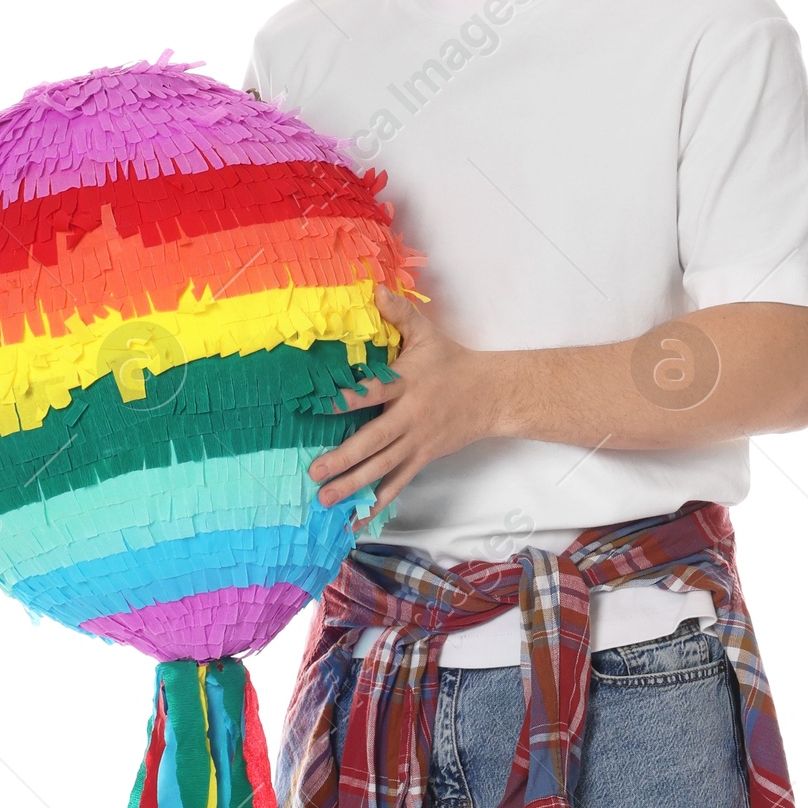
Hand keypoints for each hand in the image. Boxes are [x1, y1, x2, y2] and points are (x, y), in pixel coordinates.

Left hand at [309, 289, 505, 512]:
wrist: (492, 395)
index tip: (318, 405)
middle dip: (344, 458)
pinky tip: (356, 519)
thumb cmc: (453, 362)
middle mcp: (410, 417)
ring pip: (382, 469)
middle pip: (374, 441)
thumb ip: (399, 313)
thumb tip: (374, 289)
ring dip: (353, 486)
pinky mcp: (422, 459)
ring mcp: (416, 443)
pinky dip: (377, 503)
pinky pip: (397, 485)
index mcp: (407, 384)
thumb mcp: (427, 334)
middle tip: (315, 472)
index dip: (346, 399)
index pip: (374, 392)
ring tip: (325, 500)